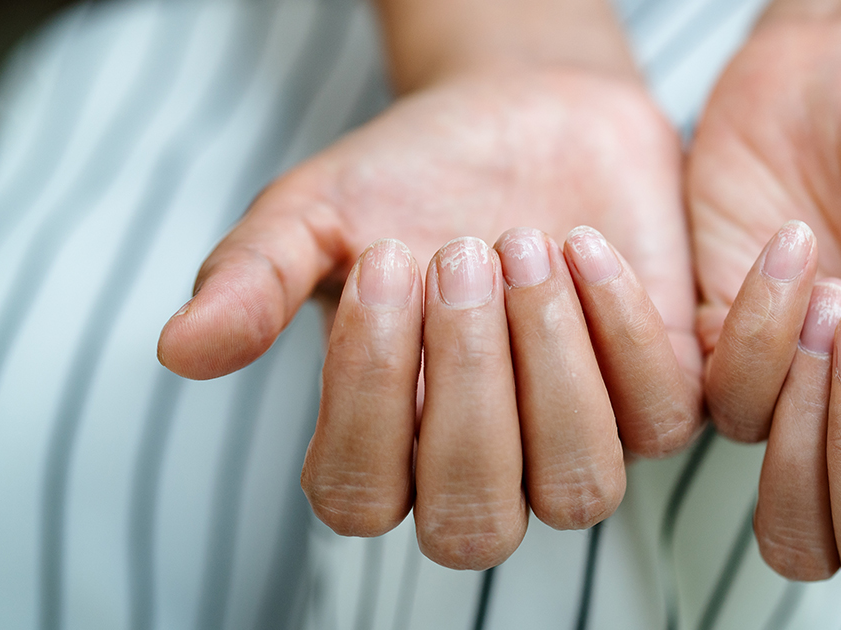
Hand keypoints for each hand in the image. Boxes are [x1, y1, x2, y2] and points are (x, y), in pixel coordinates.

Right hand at [157, 69, 700, 568]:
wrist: (522, 115)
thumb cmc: (412, 177)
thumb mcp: (316, 214)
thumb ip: (253, 280)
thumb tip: (180, 350)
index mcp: (384, 447)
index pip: (359, 498)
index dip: (367, 394)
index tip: (384, 261)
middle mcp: (482, 468)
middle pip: (473, 523)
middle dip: (468, 386)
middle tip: (458, 252)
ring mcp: (575, 441)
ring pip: (580, 491)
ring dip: (550, 368)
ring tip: (521, 244)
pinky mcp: (655, 397)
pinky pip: (660, 419)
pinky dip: (621, 329)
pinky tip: (582, 243)